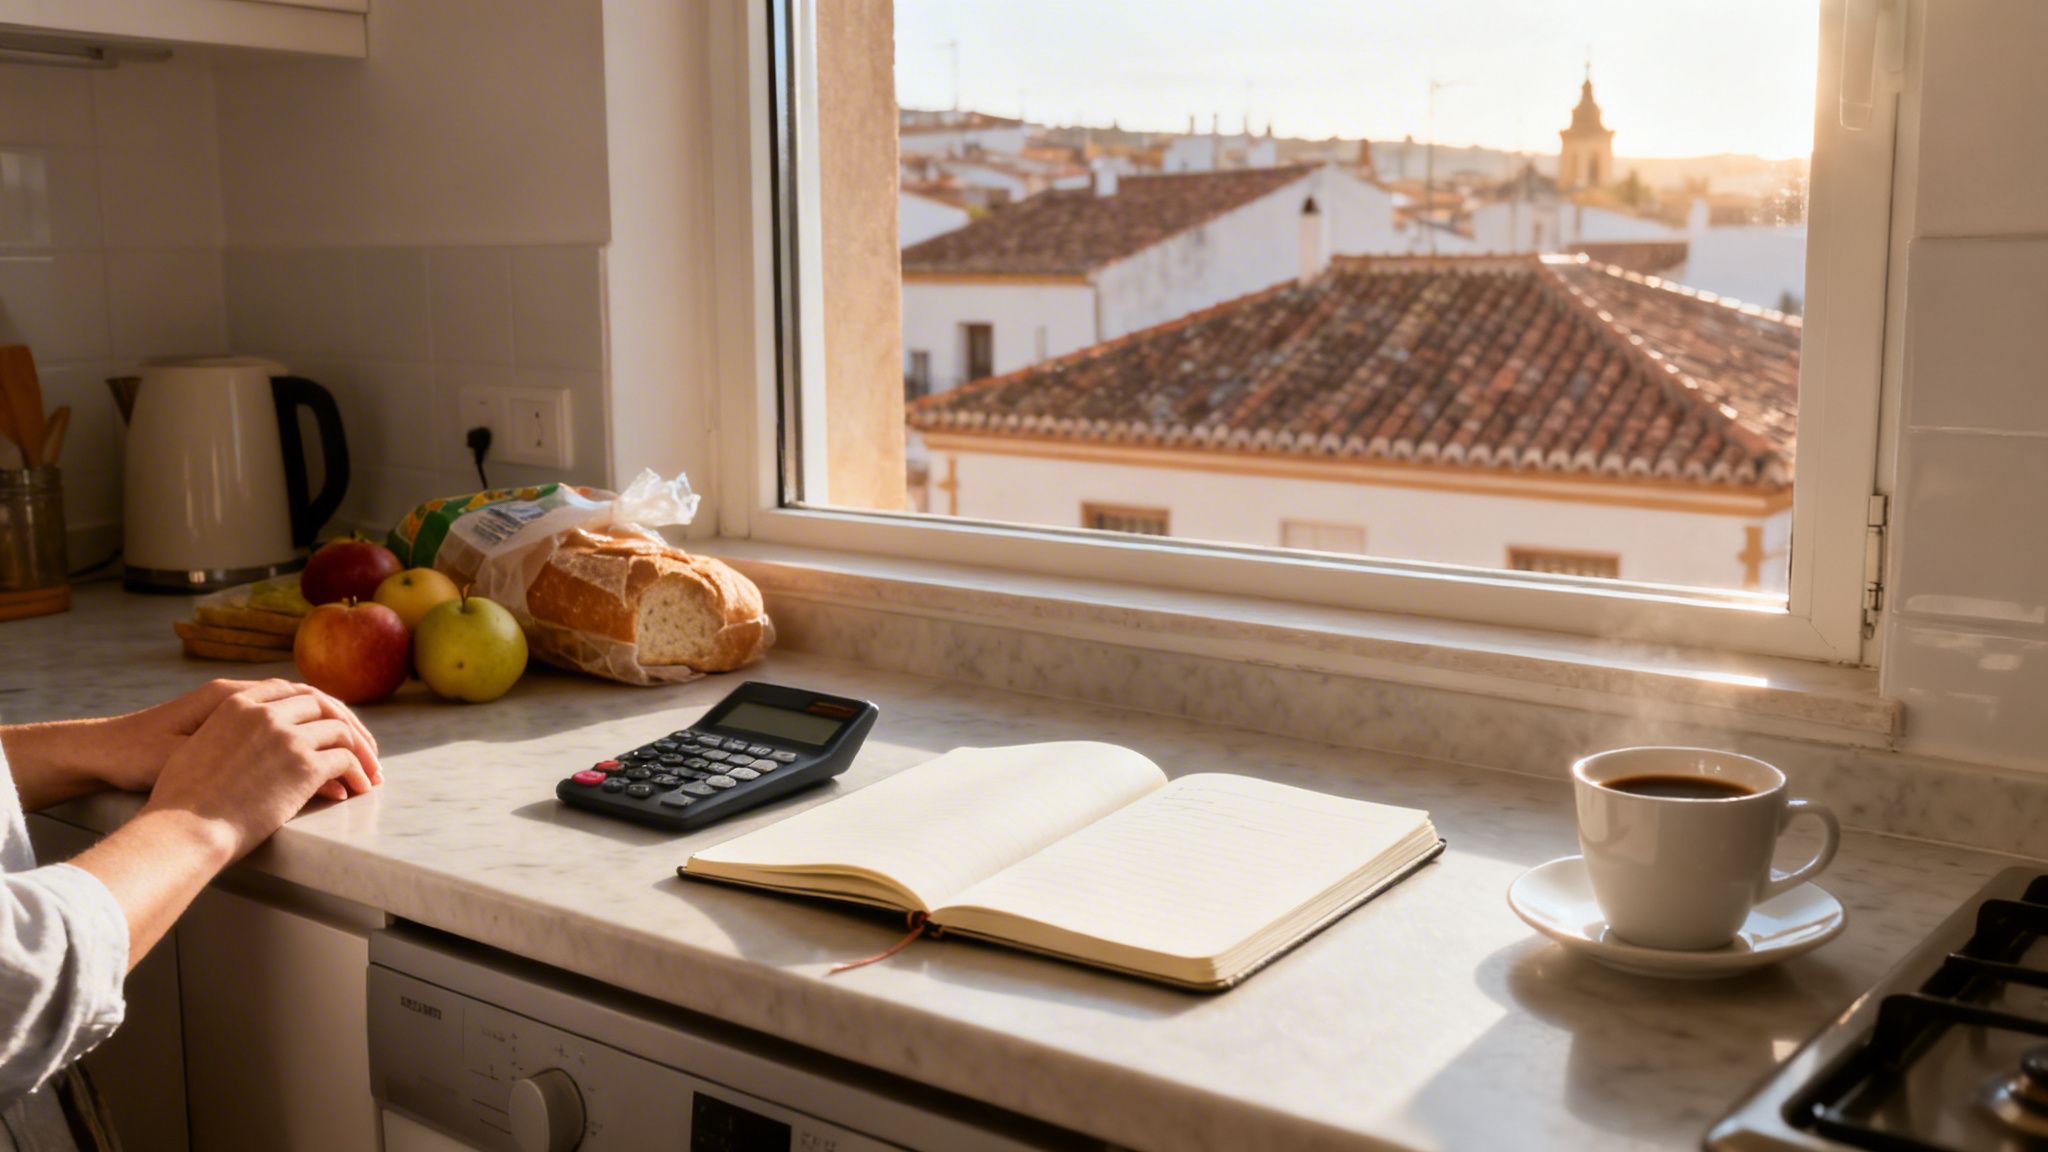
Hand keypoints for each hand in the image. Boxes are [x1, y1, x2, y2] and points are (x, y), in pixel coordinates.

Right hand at [98, 678, 382, 796]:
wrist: (180, 823)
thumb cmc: (179, 795)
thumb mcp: (196, 746)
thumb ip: (229, 734)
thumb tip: (248, 750)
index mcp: (237, 701)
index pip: (295, 691)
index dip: (320, 707)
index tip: (334, 724)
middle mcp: (264, 711)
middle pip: (325, 705)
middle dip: (349, 726)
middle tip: (365, 750)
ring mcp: (284, 735)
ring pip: (340, 731)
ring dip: (359, 752)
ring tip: (367, 774)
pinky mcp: (300, 764)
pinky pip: (342, 760)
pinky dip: (355, 773)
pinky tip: (355, 788)